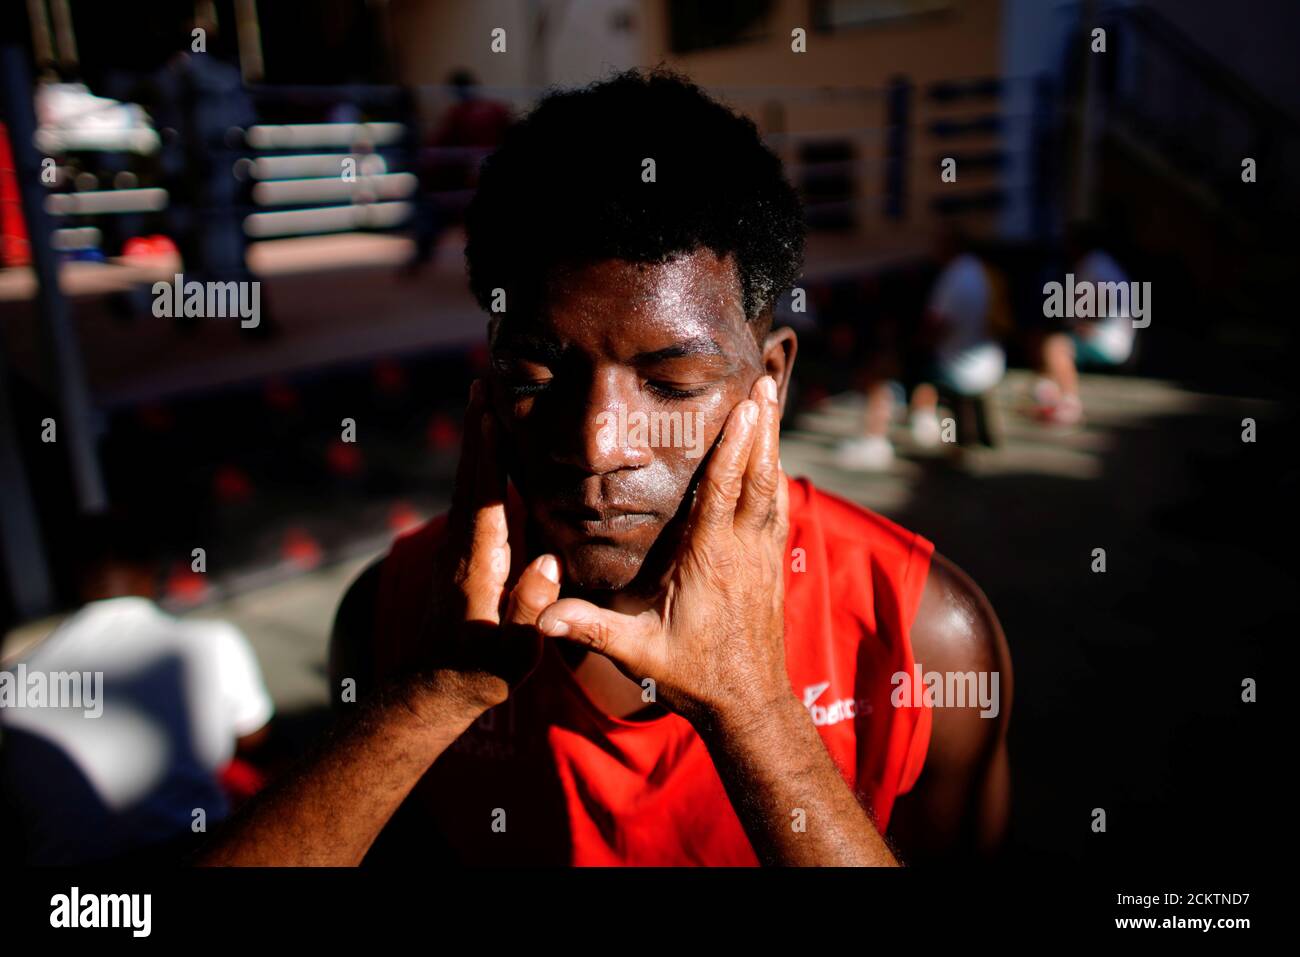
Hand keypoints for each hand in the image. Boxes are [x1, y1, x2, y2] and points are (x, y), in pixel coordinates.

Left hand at [402, 380, 561, 718]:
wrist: (435, 691)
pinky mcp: (458, 558)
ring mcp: (455, 551)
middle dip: (475, 429)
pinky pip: (469, 501)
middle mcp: (460, 548)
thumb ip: (529, 608)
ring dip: (475, 444)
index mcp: (476, 564)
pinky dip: (477, 470)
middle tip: (482, 382)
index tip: (490, 408)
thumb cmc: (480, 672)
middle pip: (468, 476)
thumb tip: (549, 563)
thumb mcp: (511, 651)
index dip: (486, 451)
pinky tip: (488, 460)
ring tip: (486, 405)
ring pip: (465, 485)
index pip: (481, 495)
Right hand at [536, 375, 789, 731]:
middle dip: (762, 427)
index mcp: (709, 560)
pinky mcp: (770, 564)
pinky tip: (775, 455)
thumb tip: (543, 616)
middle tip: (766, 380)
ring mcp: (762, 556)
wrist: (746, 704)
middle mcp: (742, 550)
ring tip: (773, 399)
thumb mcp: (637, 652)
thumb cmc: (692, 676)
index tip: (744, 406)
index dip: (735, 447)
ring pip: (772, 487)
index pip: (722, 492)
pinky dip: (775, 474)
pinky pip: (776, 508)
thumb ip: (592, 629)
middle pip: (758, 476)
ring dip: (773, 442)